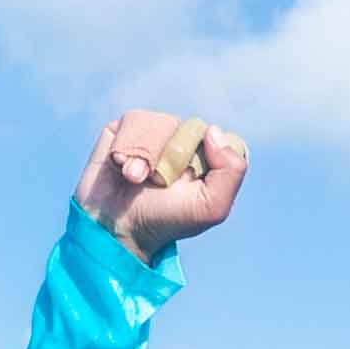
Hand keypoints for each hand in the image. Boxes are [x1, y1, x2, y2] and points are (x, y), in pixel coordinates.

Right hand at [78, 111, 247, 263]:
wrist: (117, 228)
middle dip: (174, 157)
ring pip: (161, 123)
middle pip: (189, 127)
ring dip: (147, 156)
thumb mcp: (212, 207)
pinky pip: (134, 120)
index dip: (205, 156)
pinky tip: (122, 168)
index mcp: (206, 158)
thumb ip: (232, 170)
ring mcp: (152, 134)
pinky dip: (128, 147)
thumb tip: (212, 130)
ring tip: (136, 180)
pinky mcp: (123, 130)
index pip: (216, 136)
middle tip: (161, 184)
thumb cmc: (166, 221)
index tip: (191, 180)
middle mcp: (180, 142)